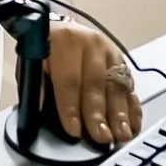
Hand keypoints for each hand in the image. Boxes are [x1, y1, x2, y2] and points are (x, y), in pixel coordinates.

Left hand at [46, 21, 141, 147]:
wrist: (61, 29)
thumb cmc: (46, 50)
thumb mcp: (32, 62)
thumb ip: (36, 85)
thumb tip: (38, 109)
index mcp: (64, 42)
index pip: (69, 80)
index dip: (71, 108)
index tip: (74, 130)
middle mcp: (90, 45)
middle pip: (96, 84)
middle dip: (99, 115)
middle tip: (102, 137)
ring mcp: (109, 52)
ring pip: (117, 86)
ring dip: (120, 114)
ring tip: (121, 136)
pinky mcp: (122, 62)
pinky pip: (130, 87)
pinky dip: (132, 109)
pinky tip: (132, 126)